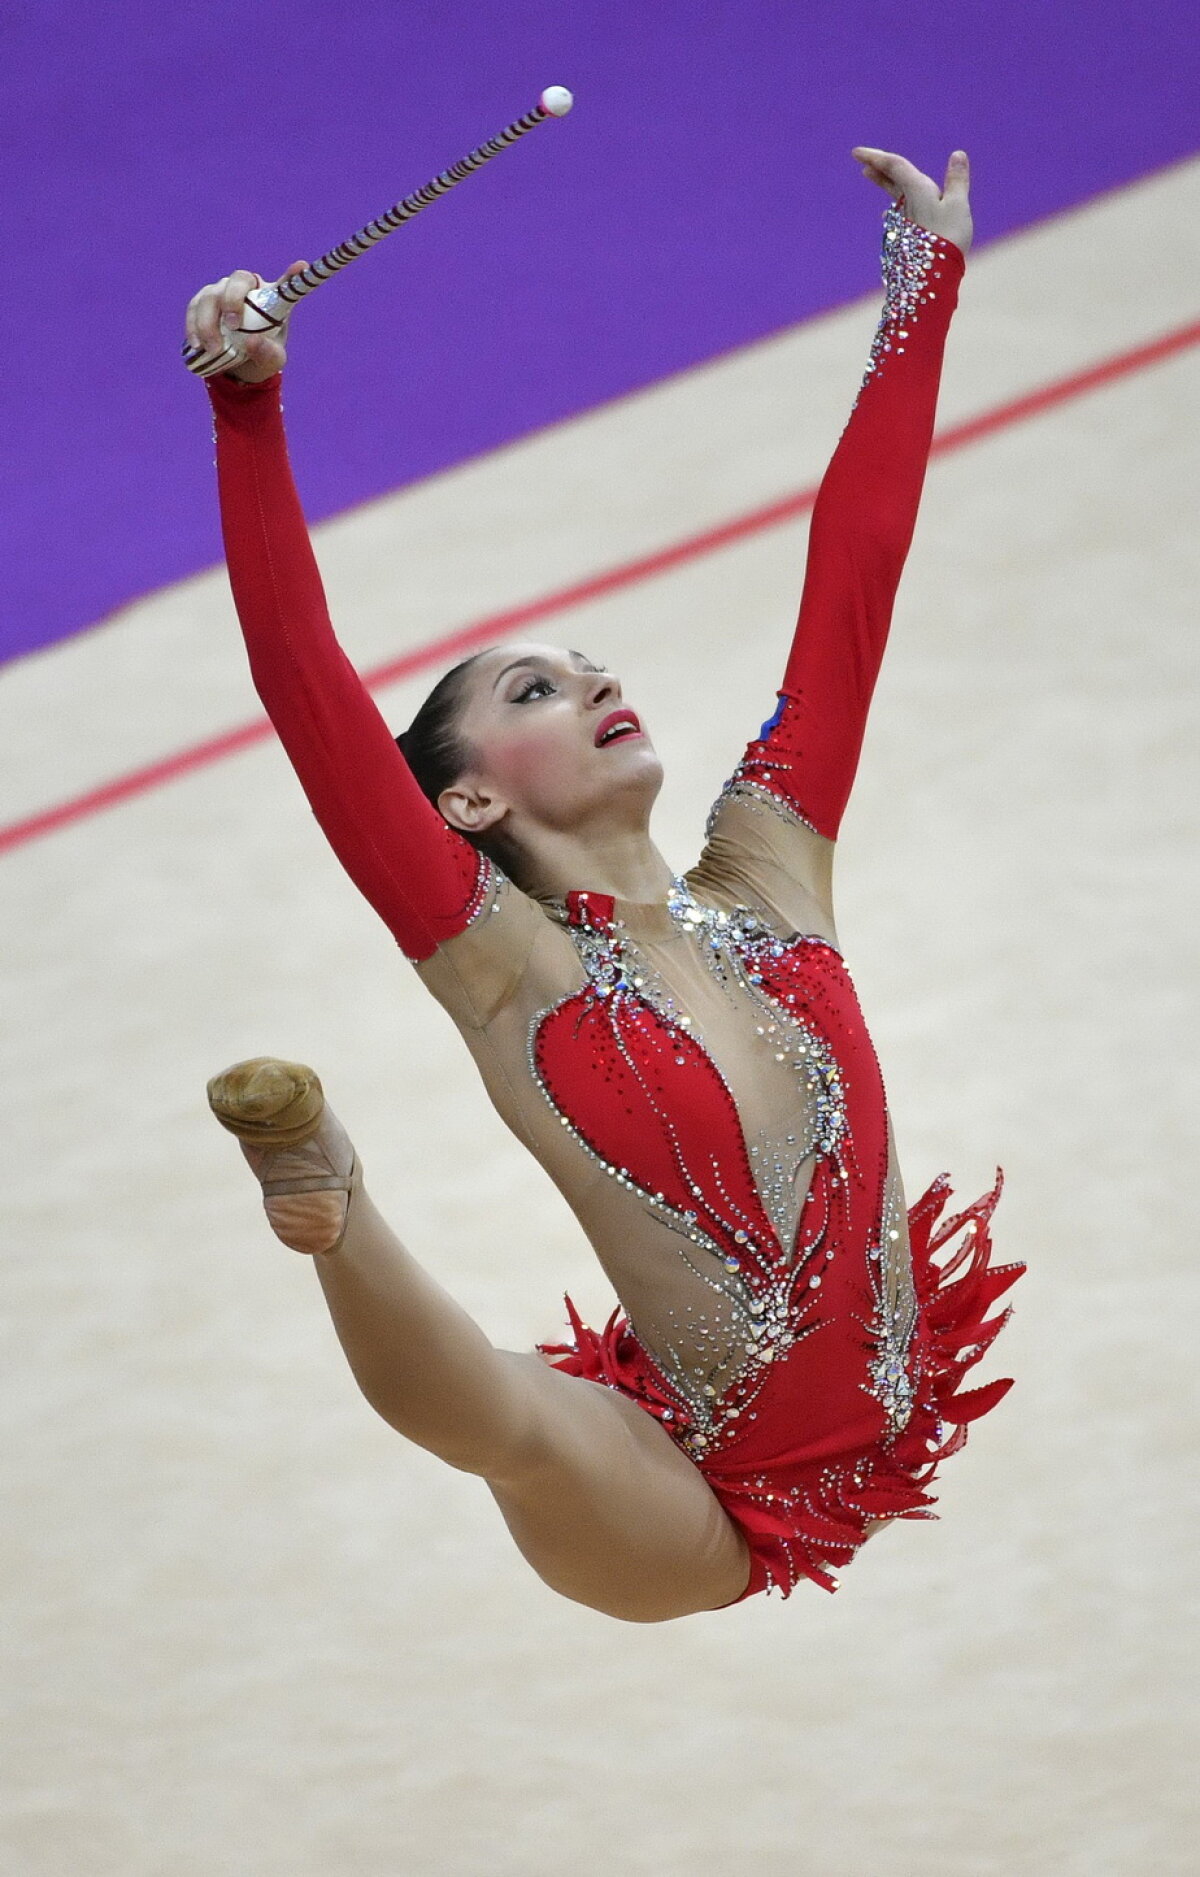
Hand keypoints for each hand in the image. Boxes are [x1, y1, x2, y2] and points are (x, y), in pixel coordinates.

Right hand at [183, 261, 307, 381]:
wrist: (237, 367)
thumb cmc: (260, 355)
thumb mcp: (271, 361)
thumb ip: (268, 353)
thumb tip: (252, 342)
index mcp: (271, 299)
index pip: (284, 283)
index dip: (292, 275)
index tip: (302, 268)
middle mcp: (247, 288)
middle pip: (238, 279)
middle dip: (232, 300)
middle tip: (233, 326)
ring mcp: (222, 292)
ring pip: (211, 295)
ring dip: (208, 322)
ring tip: (213, 349)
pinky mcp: (201, 302)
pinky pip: (193, 307)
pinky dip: (193, 325)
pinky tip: (197, 344)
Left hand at [851, 148, 972, 256]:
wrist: (933, 276)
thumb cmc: (948, 238)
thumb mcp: (958, 205)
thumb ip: (957, 180)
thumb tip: (958, 154)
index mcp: (917, 190)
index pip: (894, 166)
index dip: (876, 156)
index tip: (856, 152)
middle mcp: (907, 203)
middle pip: (890, 179)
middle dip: (876, 167)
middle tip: (861, 159)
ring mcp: (904, 221)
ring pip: (893, 195)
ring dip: (883, 182)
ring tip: (871, 174)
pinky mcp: (907, 236)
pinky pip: (898, 214)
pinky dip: (894, 205)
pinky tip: (889, 212)